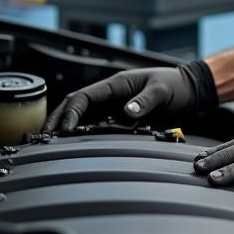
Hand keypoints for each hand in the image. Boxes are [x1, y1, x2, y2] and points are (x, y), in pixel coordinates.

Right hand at [44, 60, 216, 133]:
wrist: (190, 90)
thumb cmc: (176, 85)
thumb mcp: (162, 90)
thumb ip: (145, 101)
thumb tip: (128, 112)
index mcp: (116, 84)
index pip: (84, 97)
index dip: (70, 113)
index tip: (64, 131)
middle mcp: (111, 95)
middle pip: (76, 107)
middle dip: (58, 121)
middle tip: (43, 139)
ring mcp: (114, 107)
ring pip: (84, 118)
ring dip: (68, 130)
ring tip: (52, 147)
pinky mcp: (121, 119)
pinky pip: (98, 127)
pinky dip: (85, 136)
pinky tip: (77, 149)